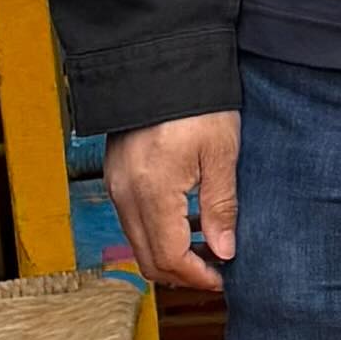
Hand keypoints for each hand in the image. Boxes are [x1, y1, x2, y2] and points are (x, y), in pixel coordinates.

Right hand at [105, 109, 241, 292]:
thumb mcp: (221, 153)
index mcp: (152, 192)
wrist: (162, 61)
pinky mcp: (116, 175)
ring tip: (209, 245)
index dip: (197, 276)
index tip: (223, 278)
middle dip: (183, 273)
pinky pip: (133, 219)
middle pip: (148, 258)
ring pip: (138, 241)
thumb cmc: (197, 101)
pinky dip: (159, 230)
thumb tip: (224, 252)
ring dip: (171, 252)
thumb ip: (221, 207)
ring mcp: (116, 185)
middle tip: (217, 269)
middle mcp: (125, 194)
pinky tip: (188, 219)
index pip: (169, 258)